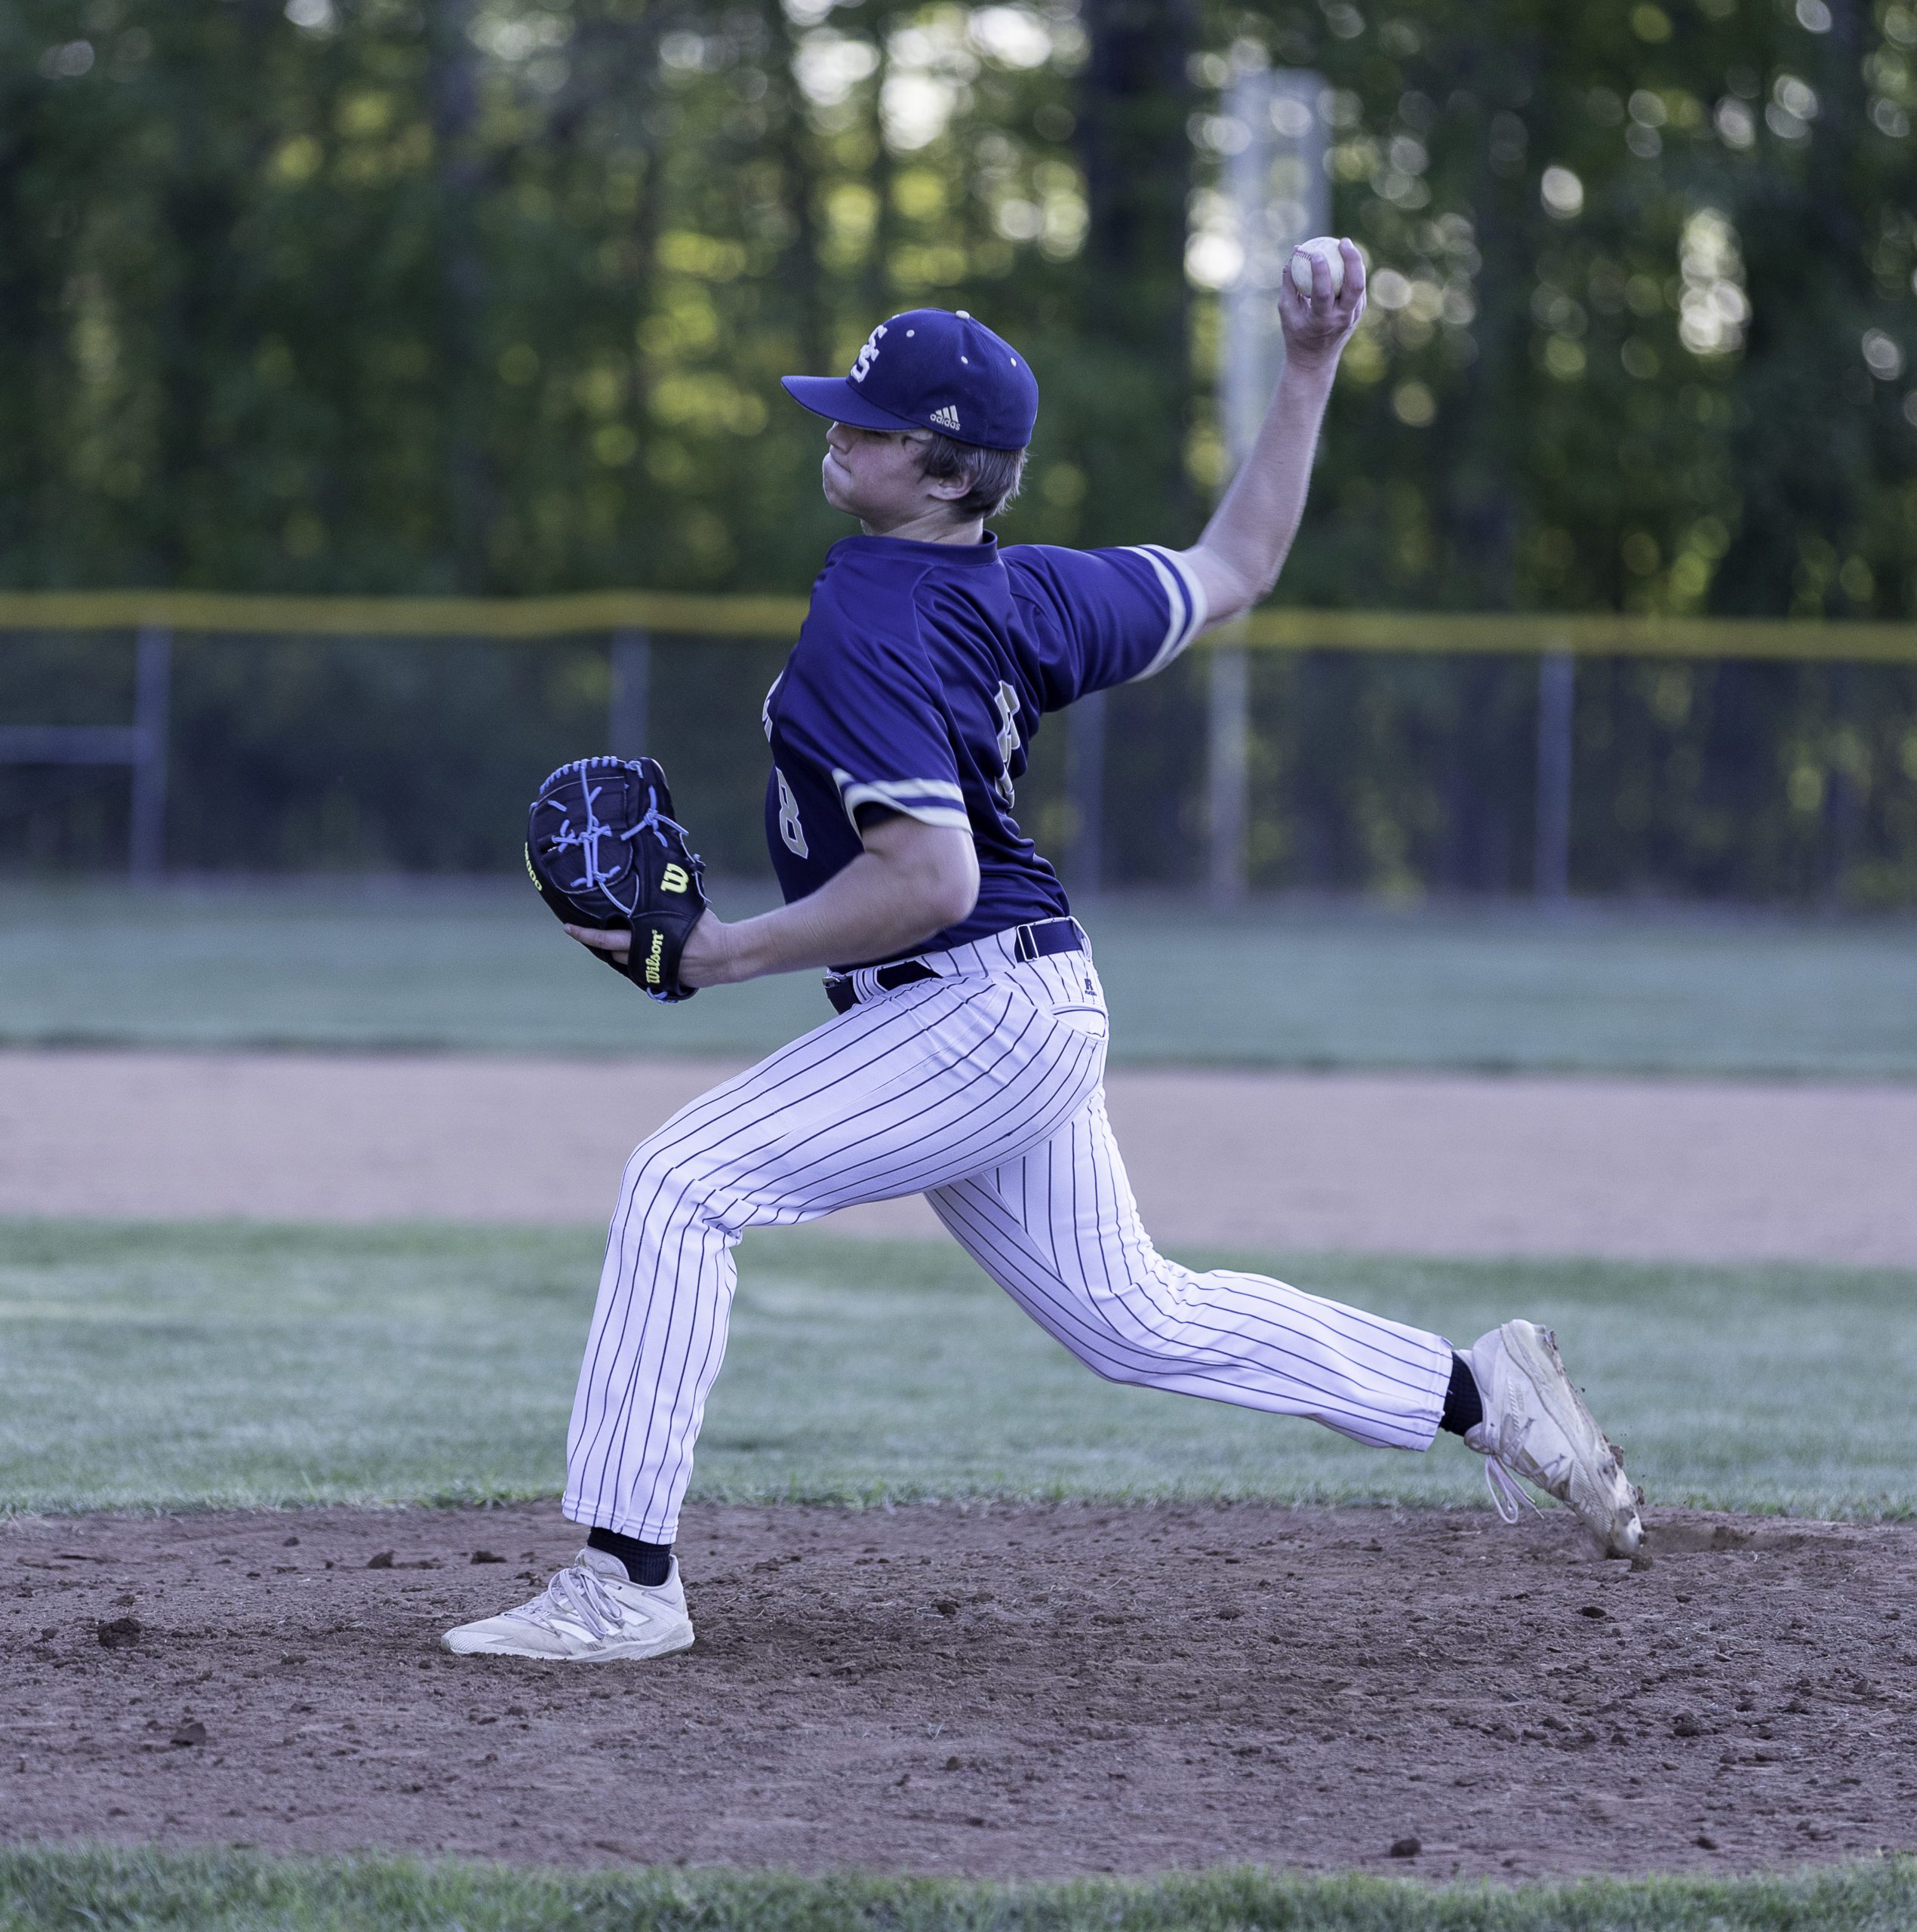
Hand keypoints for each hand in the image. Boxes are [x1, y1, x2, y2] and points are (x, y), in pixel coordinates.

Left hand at [563, 910, 732, 986]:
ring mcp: (651, 970)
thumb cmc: (707, 928)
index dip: (584, 934)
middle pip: (612, 951)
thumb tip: (657, 883)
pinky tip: (651, 952)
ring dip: (626, 953)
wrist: (725, 956)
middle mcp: (643, 955)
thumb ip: (664, 904)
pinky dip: (642, 962)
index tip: (567, 928)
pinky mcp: (661, 980)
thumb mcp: (683, 909)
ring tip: (633, 940)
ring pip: (626, 962)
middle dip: (605, 942)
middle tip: (592, 931)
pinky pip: (642, 971)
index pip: (606, 938)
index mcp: (645, 935)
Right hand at [1278, 237, 1365, 369]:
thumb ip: (1289, 281)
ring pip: (1360, 285)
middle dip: (1352, 261)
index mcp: (1321, 321)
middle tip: (1343, 242)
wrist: (1315, 360)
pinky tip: (1345, 259)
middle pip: (1354, 286)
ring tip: (1345, 245)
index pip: (1324, 293)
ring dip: (1355, 262)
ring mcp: (1353, 316)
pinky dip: (1352, 271)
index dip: (1320, 272)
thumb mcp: (1286, 309)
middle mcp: (1341, 319)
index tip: (1316, 253)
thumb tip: (1296, 251)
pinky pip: (1358, 287)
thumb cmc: (1296, 331)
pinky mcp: (1358, 313)